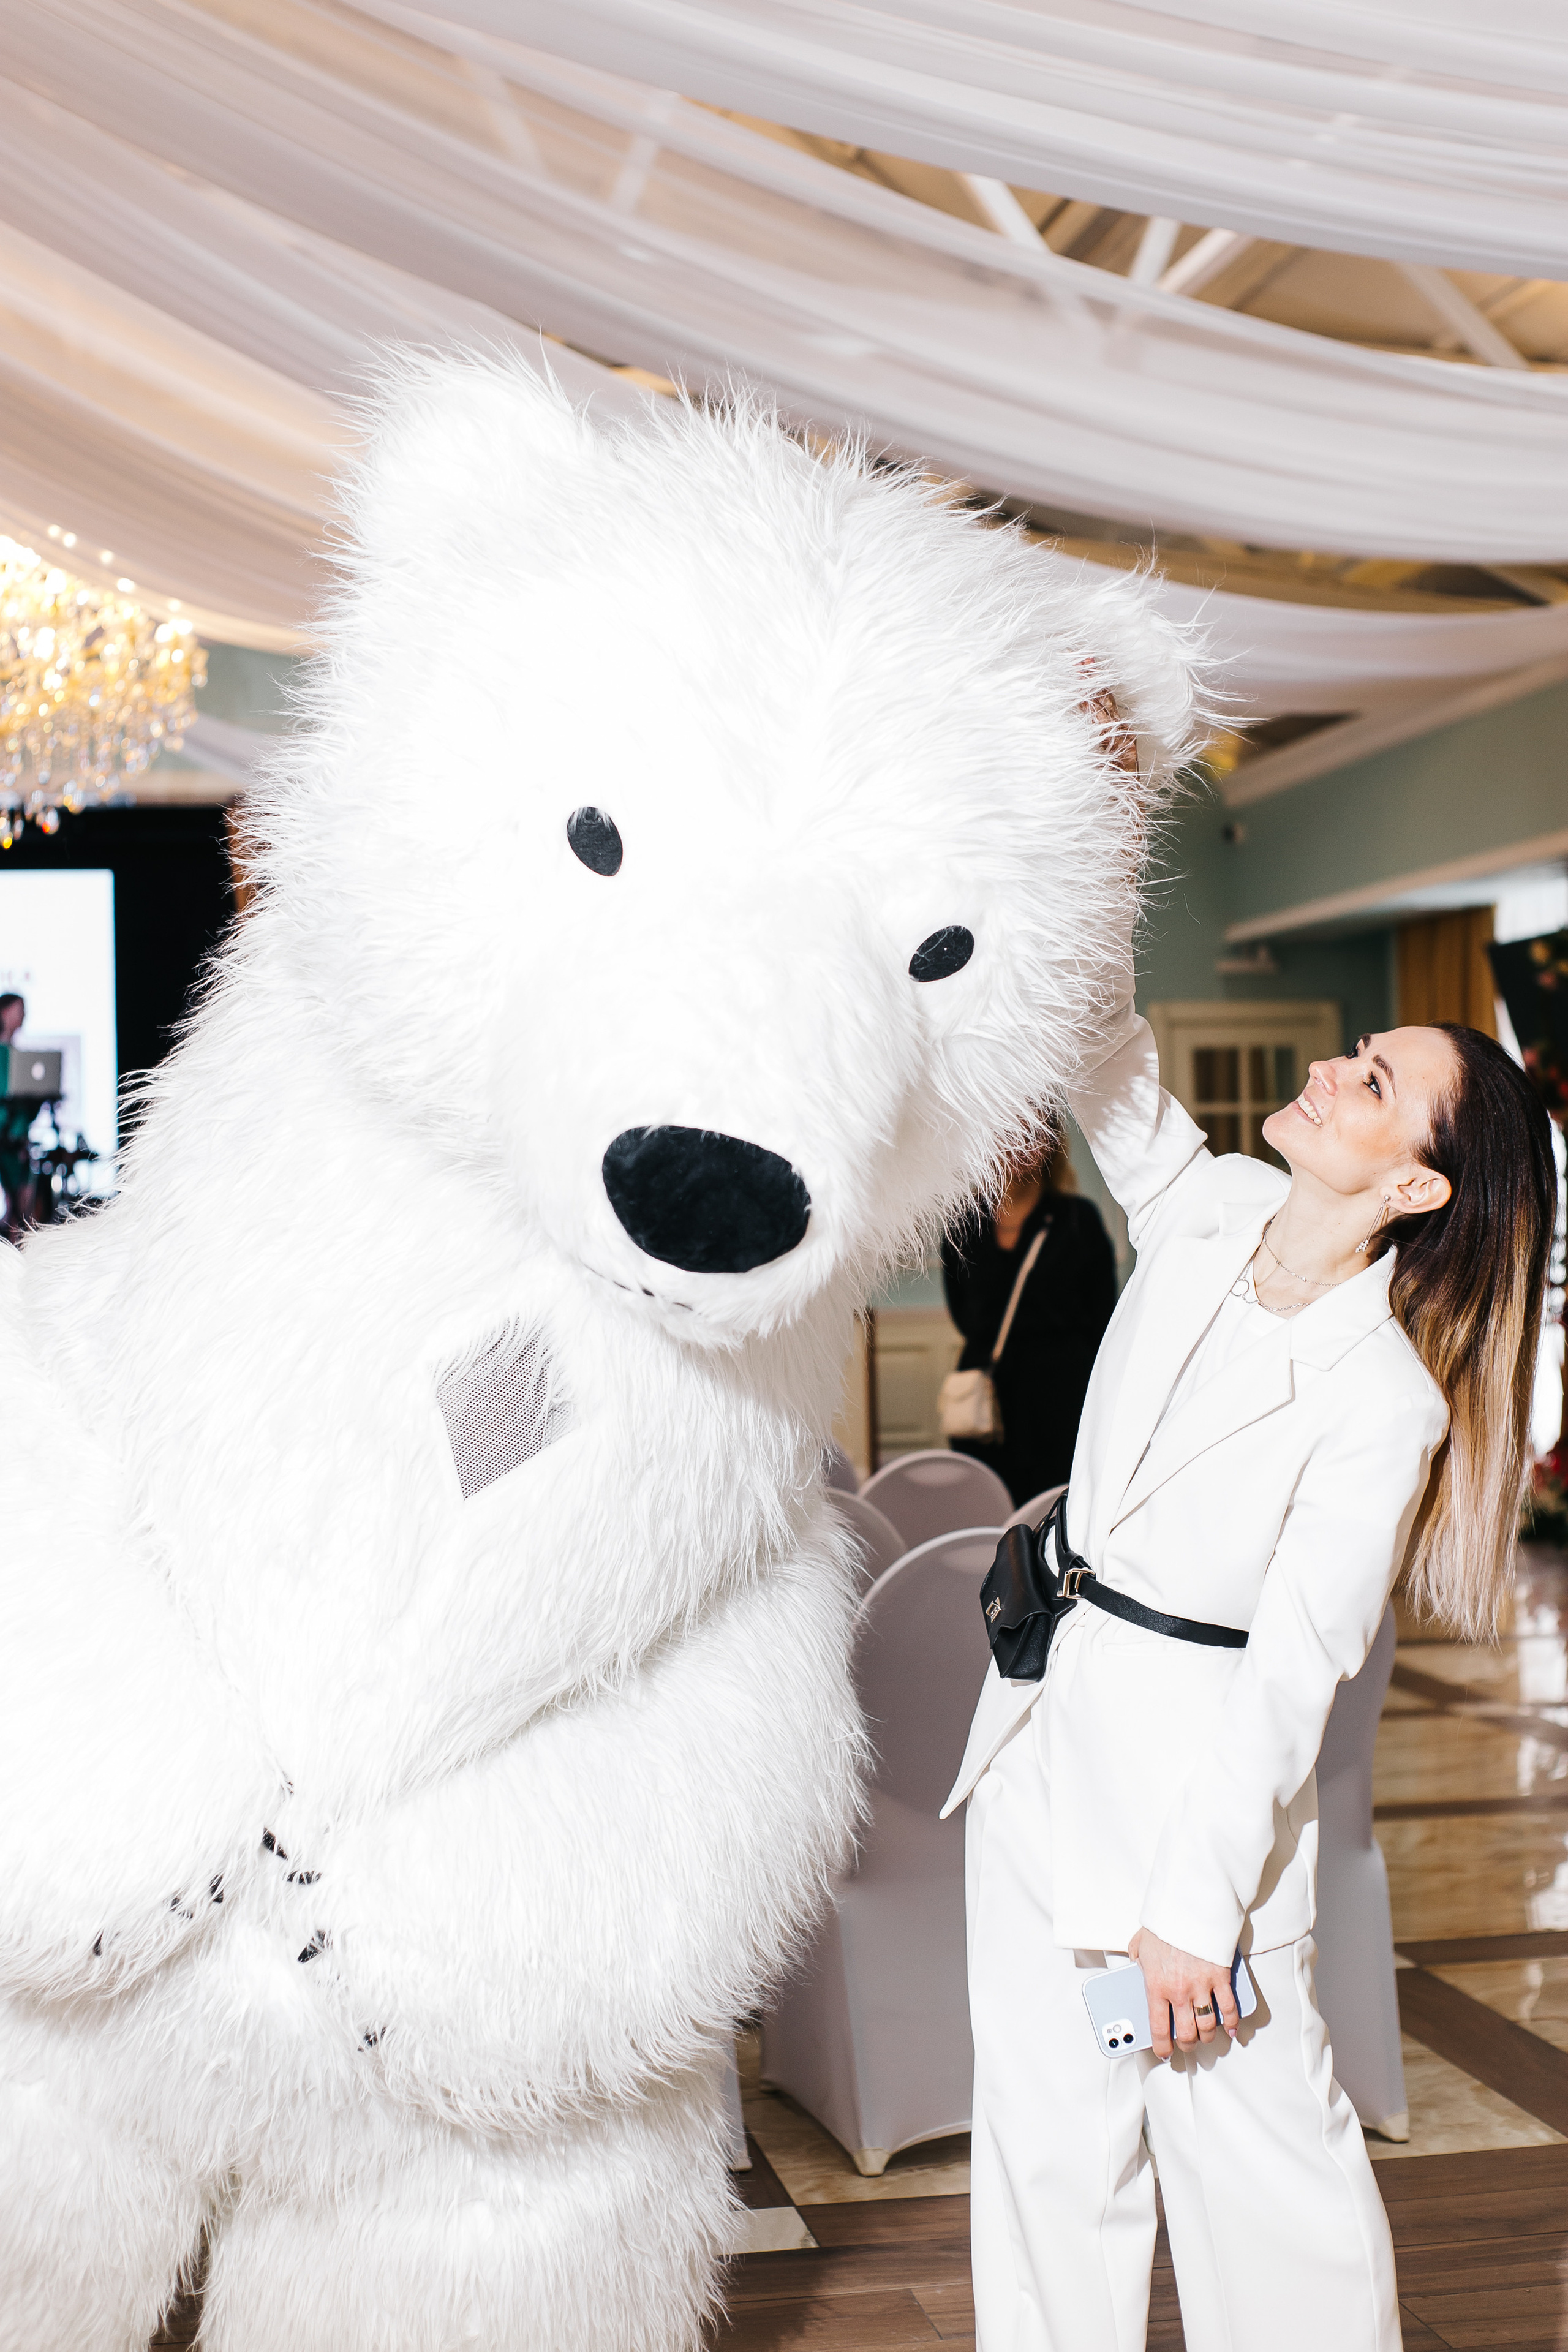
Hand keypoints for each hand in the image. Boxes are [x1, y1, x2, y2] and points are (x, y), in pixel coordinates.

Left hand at [1128, 1927, 1239, 2058]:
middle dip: (1186, 2044)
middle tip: (1185, 2045)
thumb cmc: (1164, 1924)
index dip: (1162, 2047)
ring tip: (1204, 2037)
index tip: (1164, 2052)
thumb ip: (1136, 1963)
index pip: (1159, 2029)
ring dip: (1206, 2036)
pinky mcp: (1220, 1977)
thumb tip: (1134, 1973)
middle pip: (1187, 2033)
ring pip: (1207, 2025)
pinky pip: (1229, 2008)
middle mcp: (1179, 1991)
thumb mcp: (1139, 1945)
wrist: (1188, 1906)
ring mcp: (1202, 1986)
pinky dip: (1232, 2023)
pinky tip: (1231, 2030)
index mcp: (1156, 1986)